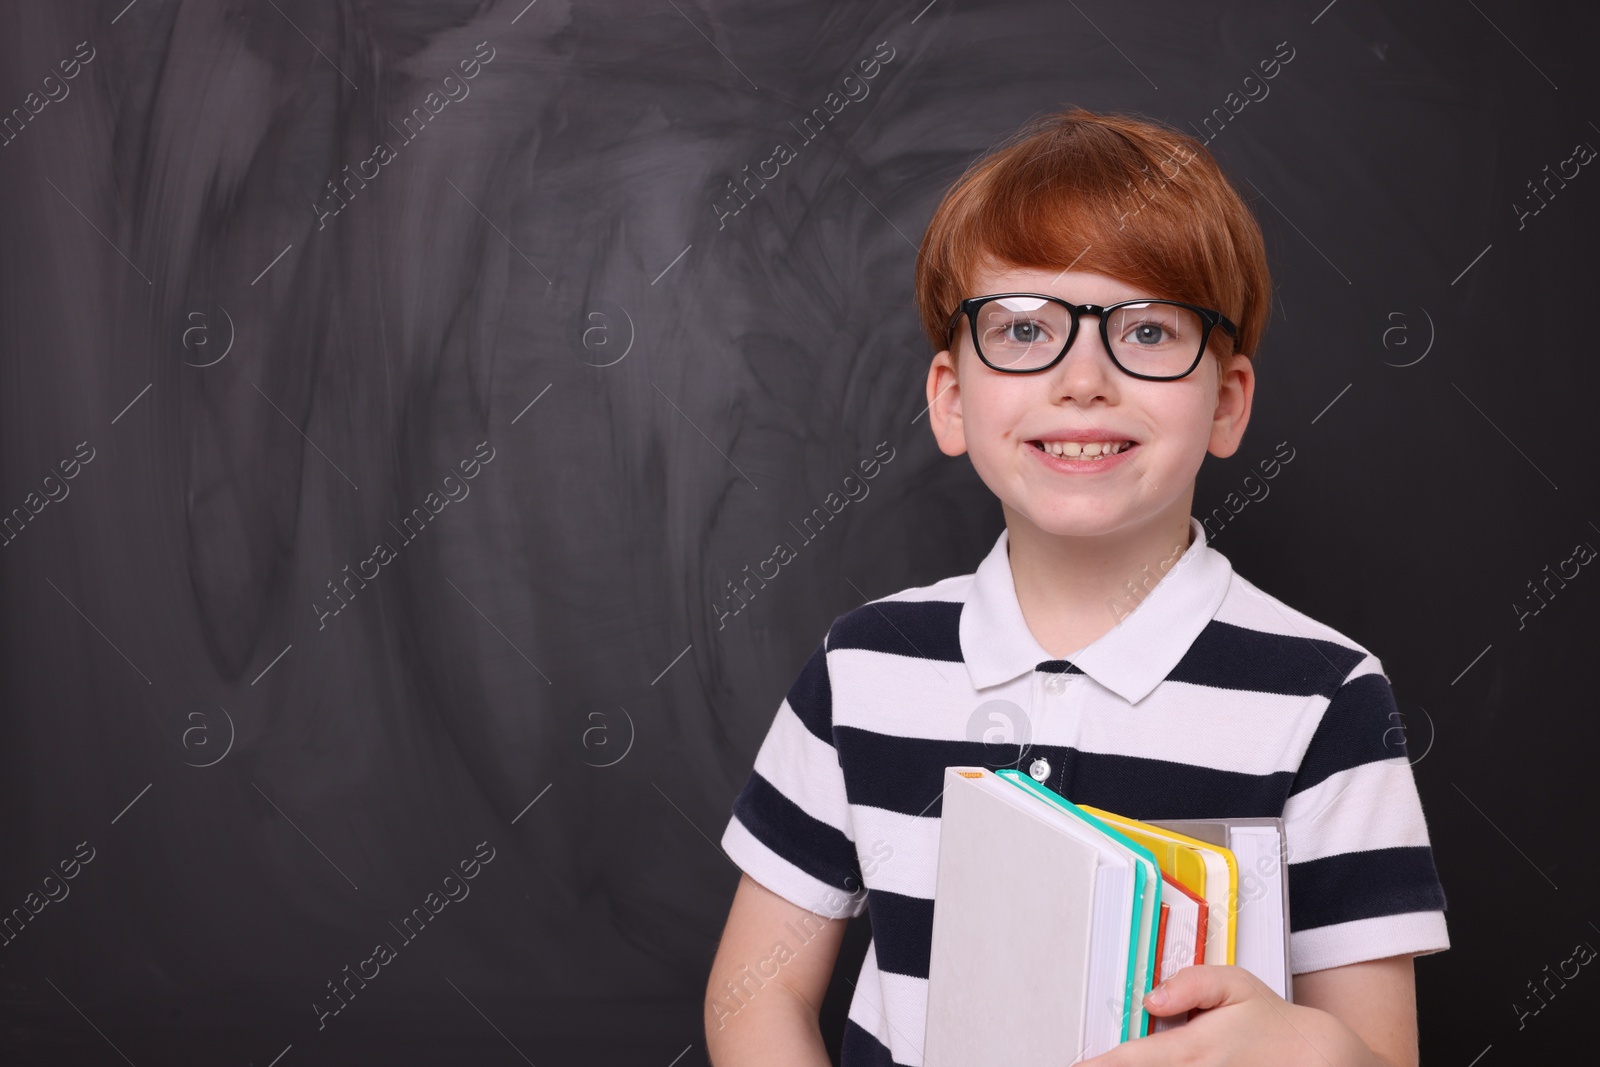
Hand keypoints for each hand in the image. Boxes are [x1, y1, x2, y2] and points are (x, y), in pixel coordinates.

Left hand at [1077, 965, 1386, 1066]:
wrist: (1322, 1059)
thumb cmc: (1273, 1023)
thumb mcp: (1237, 985)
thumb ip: (1191, 985)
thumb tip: (1151, 999)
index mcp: (1196, 1048)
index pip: (1133, 1060)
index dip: (1099, 1065)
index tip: (1075, 1064)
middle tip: (1084, 1065)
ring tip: (1105, 1066)